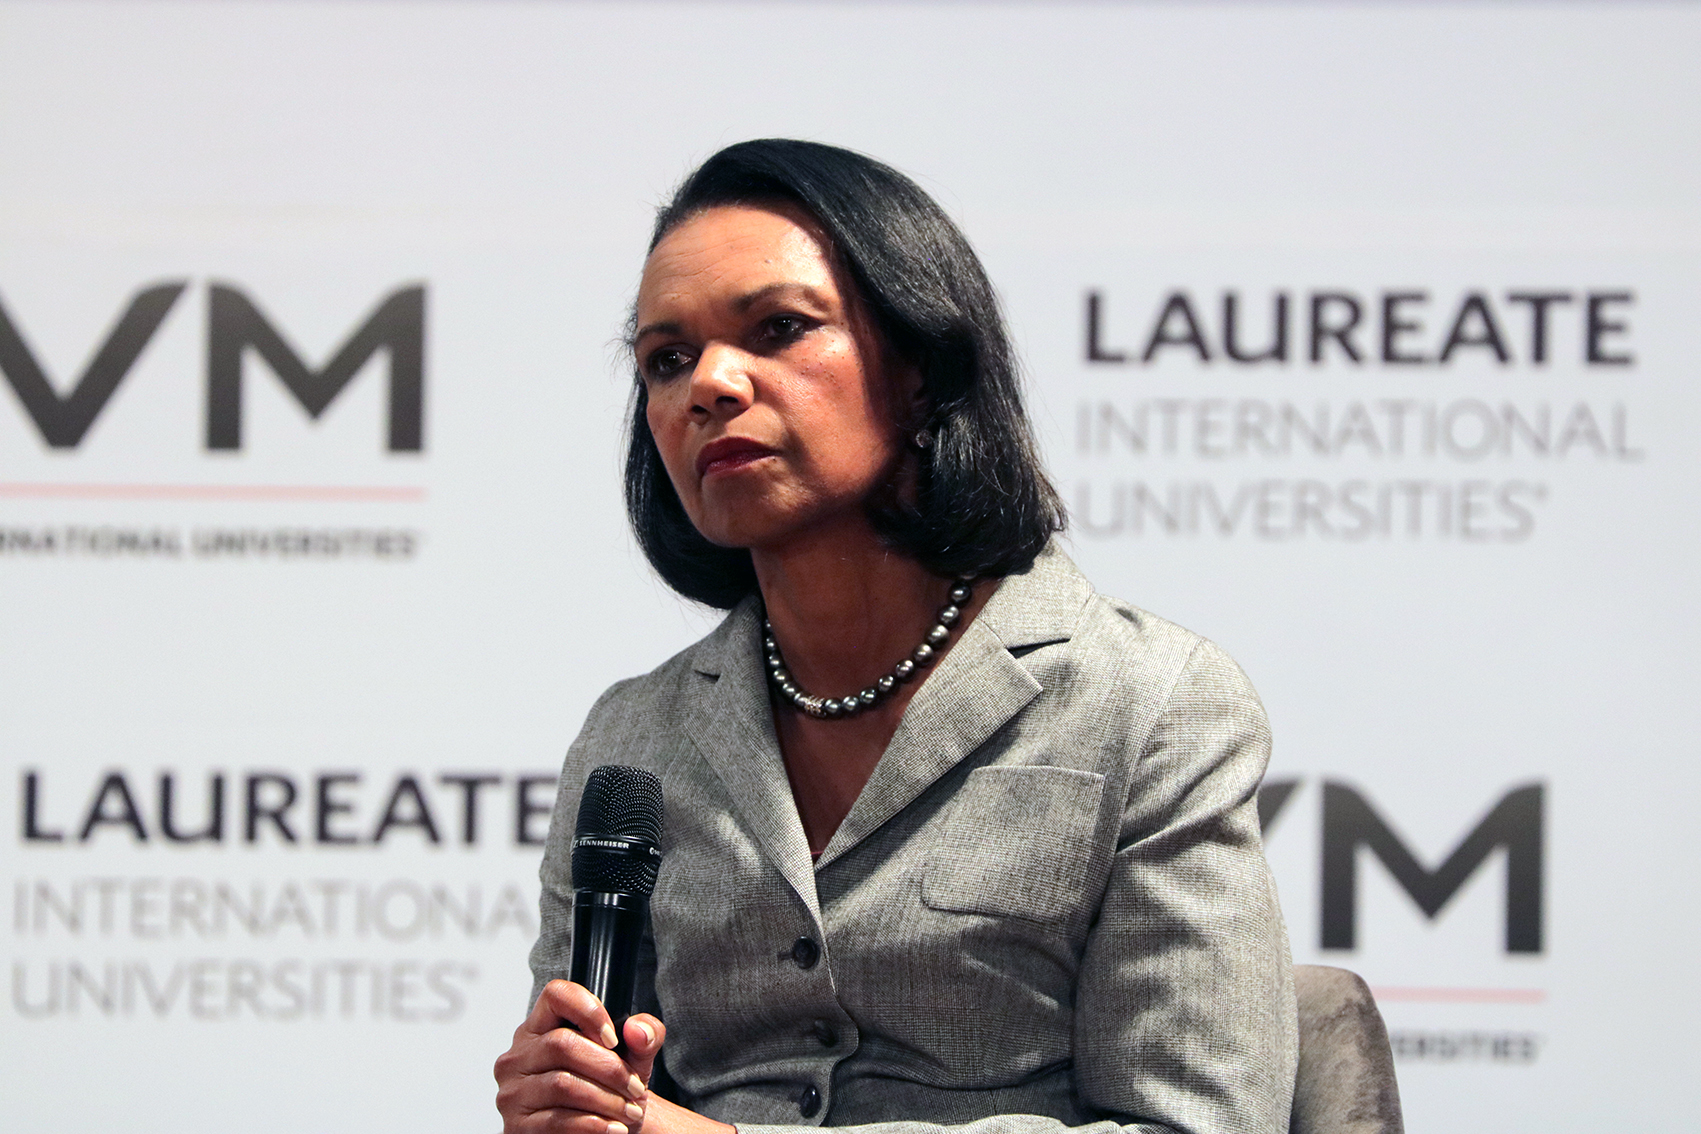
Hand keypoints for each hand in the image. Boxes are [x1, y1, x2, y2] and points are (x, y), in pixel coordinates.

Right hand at [495, 980, 657, 1133]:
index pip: (556, 995)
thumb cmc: (610, 1089)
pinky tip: (612, 1128)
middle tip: (636, 1088)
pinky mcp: (516, 1127)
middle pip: (562, 1044)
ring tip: (630, 1111)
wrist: (603, 1132)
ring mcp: (513, 1092)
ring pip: (562, 1084)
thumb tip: (638, 1030)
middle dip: (609, 1068)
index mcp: (540, 1028)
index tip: (614, 1038)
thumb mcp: (633, 1059)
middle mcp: (519, 1056)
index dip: (588, 1010)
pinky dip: (592, 1125)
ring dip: (606, 1100)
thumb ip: (645, 1036)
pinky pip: (557, 1121)